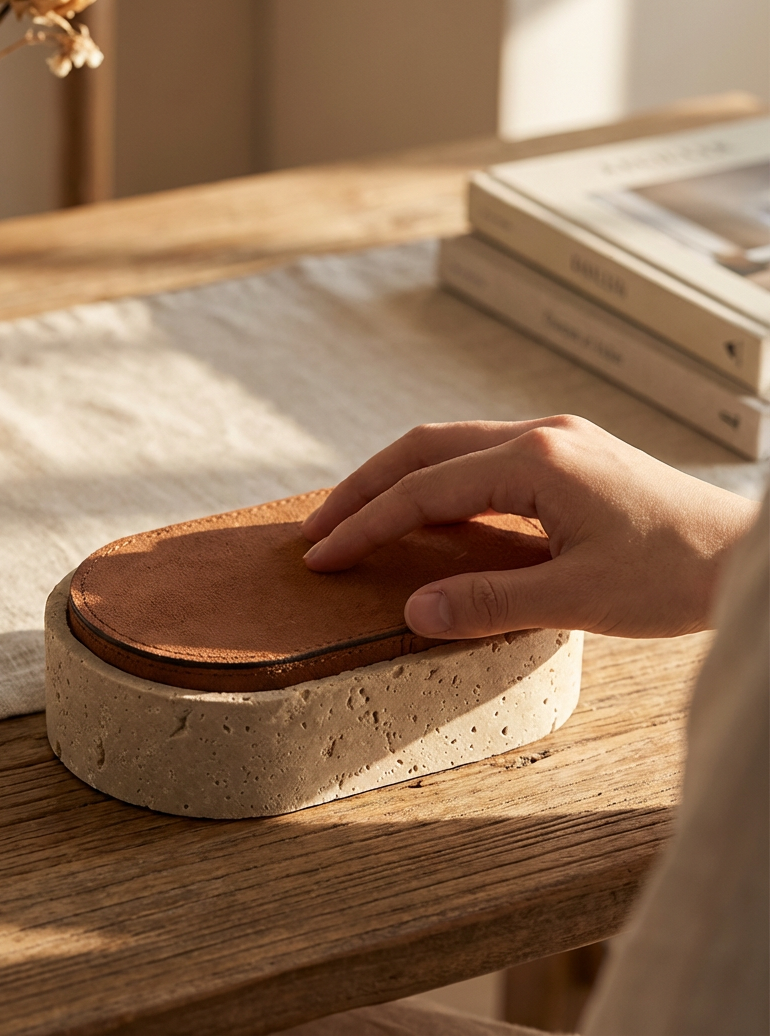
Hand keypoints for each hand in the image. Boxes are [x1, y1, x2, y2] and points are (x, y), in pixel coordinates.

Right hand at [302, 416, 758, 638]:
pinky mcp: (568, 453)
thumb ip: (488, 602)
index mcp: (536, 460)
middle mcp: (540, 434)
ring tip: (358, 517)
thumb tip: (413, 612)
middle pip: (424, 446)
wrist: (744, 553)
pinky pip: (482, 457)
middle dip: (365, 487)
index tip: (323, 556)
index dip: (367, 524)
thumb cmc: (675, 574)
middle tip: (319, 528)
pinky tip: (428, 512)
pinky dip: (438, 483)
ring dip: (399, 479)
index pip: (425, 489)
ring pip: (451, 445)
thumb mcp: (577, 599)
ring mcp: (556, 438)